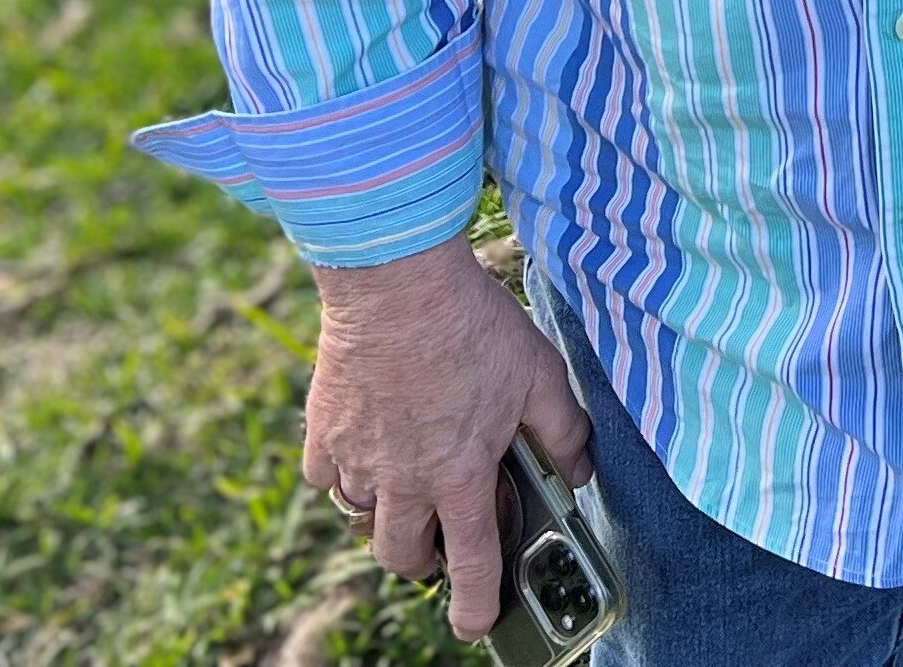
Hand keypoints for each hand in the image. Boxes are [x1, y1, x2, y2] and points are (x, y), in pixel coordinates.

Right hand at [302, 240, 594, 636]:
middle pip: (402, 557)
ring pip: (363, 519)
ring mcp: (356, 458)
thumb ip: (564, 432)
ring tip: (410, 480)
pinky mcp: (322, 431)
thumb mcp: (540, 373)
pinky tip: (370, 443)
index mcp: (459, 475)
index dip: (476, 605)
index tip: (477, 623)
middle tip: (441, 538)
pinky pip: (327, 476)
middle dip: (423, 563)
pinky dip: (346, 473)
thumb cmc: (472, 324)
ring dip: (387, 514)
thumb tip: (580, 472)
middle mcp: (403, 480)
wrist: (397, 279)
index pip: (472, 563)